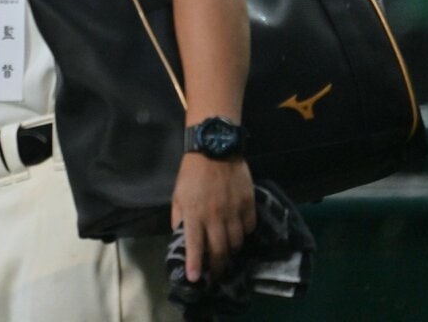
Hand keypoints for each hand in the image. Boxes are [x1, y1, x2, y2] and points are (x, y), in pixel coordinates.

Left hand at [171, 154, 256, 282]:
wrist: (215, 149)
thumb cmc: (192, 173)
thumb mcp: (178, 195)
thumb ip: (180, 217)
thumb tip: (181, 237)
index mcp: (194, 213)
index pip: (194, 246)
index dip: (195, 265)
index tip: (194, 279)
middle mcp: (215, 216)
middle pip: (220, 250)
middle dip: (217, 267)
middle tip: (216, 274)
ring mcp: (234, 211)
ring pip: (236, 242)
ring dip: (231, 251)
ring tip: (227, 254)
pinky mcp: (248, 204)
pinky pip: (249, 227)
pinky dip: (244, 234)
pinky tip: (239, 232)